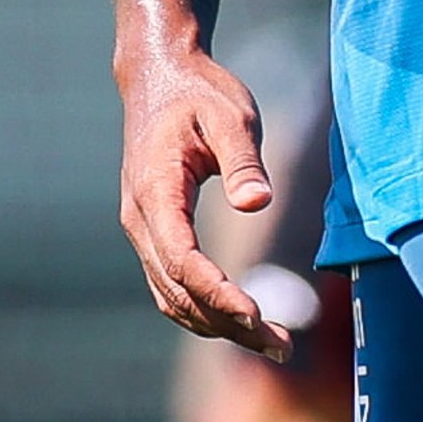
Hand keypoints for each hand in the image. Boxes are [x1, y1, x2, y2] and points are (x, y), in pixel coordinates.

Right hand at [115, 42, 291, 360]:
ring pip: (173, 297)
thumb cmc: (199, 93)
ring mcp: (143, 230)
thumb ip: (244, 160)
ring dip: (218, 325)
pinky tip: (242, 323)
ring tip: (274, 344)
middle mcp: (140, 219)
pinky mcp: (154, 233)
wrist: (159, 77)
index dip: (216, 292)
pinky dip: (204, 310)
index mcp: (155, 191)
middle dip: (227, 322)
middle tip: (282, 344)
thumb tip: (259, 203)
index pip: (181, 258)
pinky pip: (172, 285)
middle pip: (178, 290)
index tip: (255, 314)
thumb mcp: (231, 116)